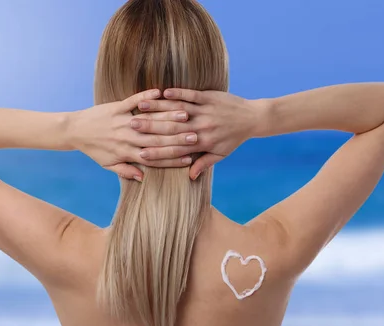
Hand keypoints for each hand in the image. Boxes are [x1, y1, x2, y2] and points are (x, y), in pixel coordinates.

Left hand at [73, 89, 198, 180]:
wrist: (74, 131)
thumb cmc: (94, 149)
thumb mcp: (108, 164)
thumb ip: (126, 171)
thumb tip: (143, 178)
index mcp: (127, 153)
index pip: (154, 157)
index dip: (171, 158)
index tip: (188, 158)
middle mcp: (127, 138)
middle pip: (156, 139)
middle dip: (176, 139)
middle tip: (195, 136)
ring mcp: (122, 121)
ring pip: (149, 121)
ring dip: (167, 118)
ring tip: (185, 115)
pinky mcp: (116, 107)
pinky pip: (133, 101)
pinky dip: (146, 97)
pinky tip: (160, 93)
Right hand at [131, 89, 264, 179]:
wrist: (252, 118)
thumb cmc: (234, 138)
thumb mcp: (220, 154)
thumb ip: (203, 164)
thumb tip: (189, 176)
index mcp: (202, 144)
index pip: (175, 149)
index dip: (156, 151)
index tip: (139, 152)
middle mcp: (201, 128)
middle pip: (171, 129)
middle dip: (150, 128)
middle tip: (130, 127)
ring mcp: (205, 111)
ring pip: (178, 111)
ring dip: (158, 108)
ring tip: (141, 107)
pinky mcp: (209, 97)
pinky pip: (190, 95)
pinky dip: (177, 94)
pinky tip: (163, 92)